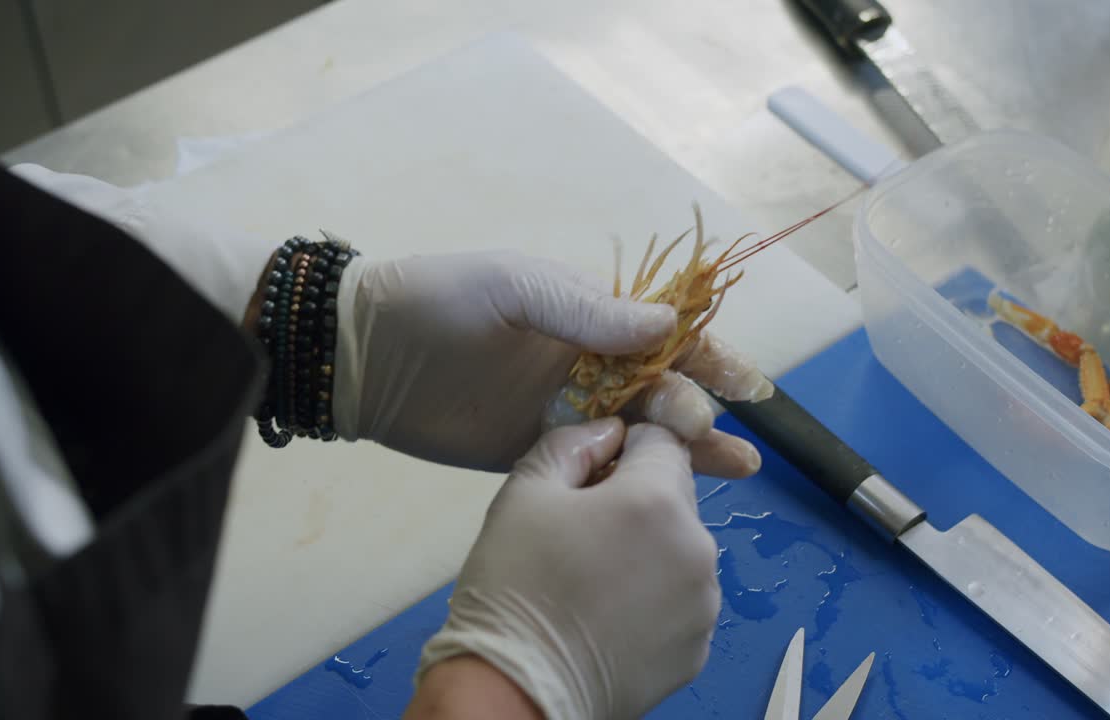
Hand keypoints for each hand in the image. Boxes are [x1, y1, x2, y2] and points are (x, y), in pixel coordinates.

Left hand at [331, 250, 770, 474]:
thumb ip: (585, 311)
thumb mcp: (513, 289)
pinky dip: (631, 478)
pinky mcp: (535, 451)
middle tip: (699, 430)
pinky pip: (596, 465)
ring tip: (740, 470)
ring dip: (687, 449)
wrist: (363, 355)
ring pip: (639, 432)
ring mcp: (562, 410)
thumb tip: (664, 326)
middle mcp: (585, 362)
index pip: (663, 333)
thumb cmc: (437, 302)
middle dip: (693, 406)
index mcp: (586, 314)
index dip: (708, 355)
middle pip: (660, 387)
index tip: (746, 383)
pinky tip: (666, 496)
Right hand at [413, 419, 720, 719]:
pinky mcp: (698, 649)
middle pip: (675, 496)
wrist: (515, 692)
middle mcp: (697, 548)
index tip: (589, 477)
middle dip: (635, 502)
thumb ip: (572, 444)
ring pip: (680, 550)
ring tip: (592, 580)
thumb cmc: (514, 587)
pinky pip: (681, 601)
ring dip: (649, 551)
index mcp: (657, 499)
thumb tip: (607, 432)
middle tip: (580, 534)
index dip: (623, 449)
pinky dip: (654, 599)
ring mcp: (703, 604)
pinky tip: (608, 615)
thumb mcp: (525, 492)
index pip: (662, 440)